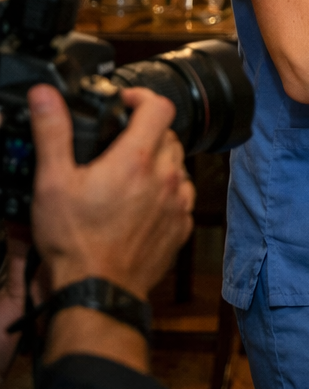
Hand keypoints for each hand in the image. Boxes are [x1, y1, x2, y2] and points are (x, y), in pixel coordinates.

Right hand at [29, 84, 194, 300]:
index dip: (142, 97)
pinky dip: (165, 192)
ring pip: (177, 165)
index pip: (160, 106)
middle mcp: (166, 176)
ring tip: (127, 176)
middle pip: (168, 135)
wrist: (96, 293)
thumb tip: (45, 95)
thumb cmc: (74, 242)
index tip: (125, 103)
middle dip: (146, 132)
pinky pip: (181, 196)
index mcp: (137, 159)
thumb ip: (53, 132)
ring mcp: (178, 202)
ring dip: (158, 162)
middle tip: (118, 144)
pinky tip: (140, 204)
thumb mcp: (52, 182)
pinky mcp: (182, 226)